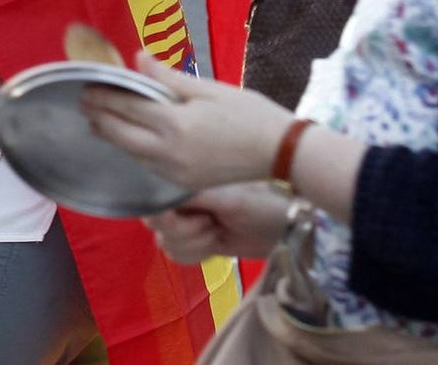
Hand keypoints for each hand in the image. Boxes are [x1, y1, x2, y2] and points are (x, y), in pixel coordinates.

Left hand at [81, 51, 291, 190]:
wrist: (280, 153)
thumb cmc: (250, 114)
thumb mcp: (209, 89)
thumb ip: (168, 78)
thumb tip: (138, 60)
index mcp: (175, 123)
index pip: (127, 107)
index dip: (104, 96)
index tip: (87, 86)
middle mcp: (169, 151)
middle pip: (121, 134)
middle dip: (99, 118)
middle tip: (84, 103)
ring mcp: (175, 171)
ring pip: (131, 153)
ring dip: (112, 136)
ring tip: (97, 121)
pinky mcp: (183, 182)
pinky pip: (148, 165)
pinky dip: (132, 150)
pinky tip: (128, 141)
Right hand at [144, 182, 290, 262]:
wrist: (285, 228)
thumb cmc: (262, 203)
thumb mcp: (229, 198)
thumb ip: (193, 197)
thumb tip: (160, 200)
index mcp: (186, 181)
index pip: (153, 198)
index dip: (165, 214)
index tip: (190, 217)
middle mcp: (182, 200)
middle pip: (156, 225)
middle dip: (184, 231)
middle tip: (211, 223)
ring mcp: (188, 222)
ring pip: (166, 243)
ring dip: (194, 244)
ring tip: (217, 232)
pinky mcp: (196, 242)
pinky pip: (177, 256)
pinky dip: (196, 255)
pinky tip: (215, 245)